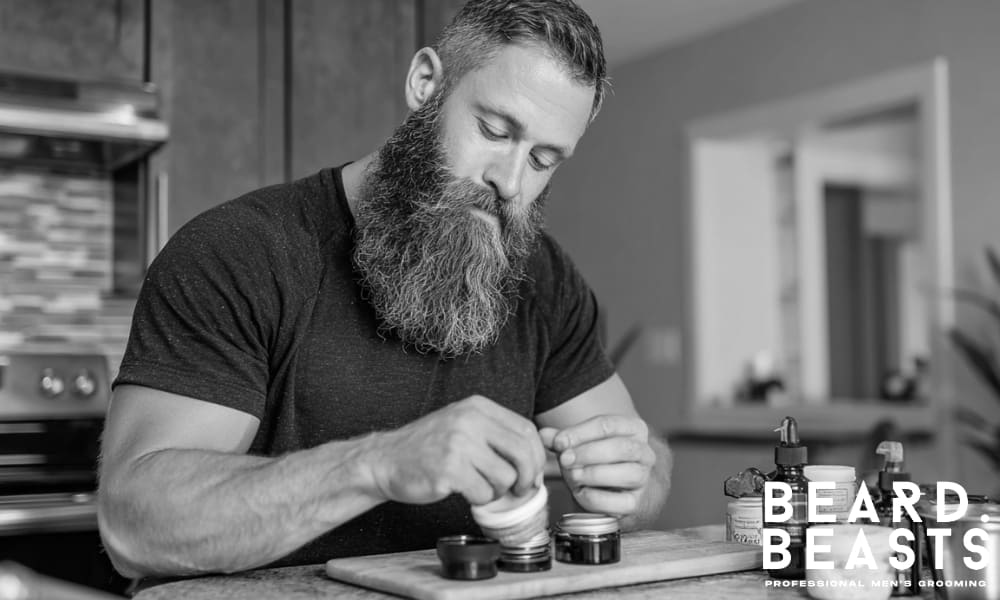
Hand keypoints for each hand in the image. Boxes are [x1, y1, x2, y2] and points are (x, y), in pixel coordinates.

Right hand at [363, 395, 545, 506]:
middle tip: (520, 489)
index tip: (533, 472)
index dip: (537, 456)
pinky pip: (484, 493)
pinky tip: (465, 492)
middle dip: (528, 477)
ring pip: (505, 477)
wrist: (384, 460)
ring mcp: (458, 444)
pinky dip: (480, 499)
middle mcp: (469, 421)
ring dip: (497, 490)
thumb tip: (536, 458)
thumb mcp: (462, 425)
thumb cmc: (427, 447)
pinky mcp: (449, 470)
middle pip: (522, 453)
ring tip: (479, 486)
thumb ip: (495, 433)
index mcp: (477, 407)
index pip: (526, 430)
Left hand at [539, 415, 655, 516]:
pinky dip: (596, 498)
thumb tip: (543, 435)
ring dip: (594, 474)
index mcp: (633, 429)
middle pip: (621, 447)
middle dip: (588, 453)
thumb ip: (562, 439)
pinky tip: (580, 492)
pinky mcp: (636, 504)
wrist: (615, 492)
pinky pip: (620, 501)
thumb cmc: (596, 461)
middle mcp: (644, 452)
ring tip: (572, 475)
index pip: (608, 425)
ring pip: (627, 473)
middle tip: (564, 459)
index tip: (558, 442)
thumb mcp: (579, 445)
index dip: (580, 433)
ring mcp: (643, 479)